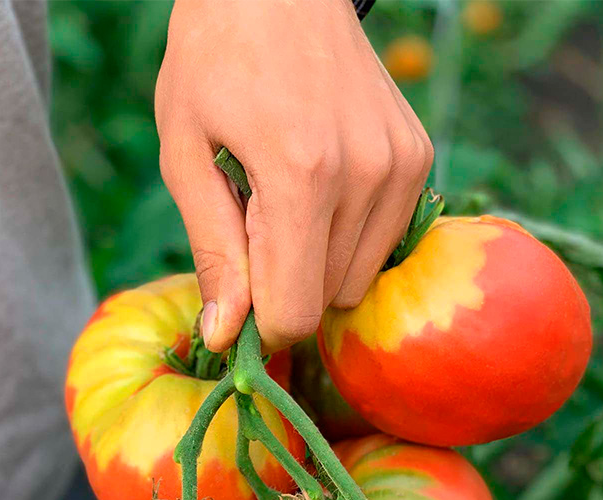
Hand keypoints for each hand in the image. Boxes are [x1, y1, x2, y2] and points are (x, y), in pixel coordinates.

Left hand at [156, 0, 432, 351]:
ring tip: (286, 192)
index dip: (260, 321)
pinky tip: (321, 182)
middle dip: (284, 282)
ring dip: (316, 260)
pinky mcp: (418, 160)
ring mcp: (401, 167)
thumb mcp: (185, 154)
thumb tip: (225, 337)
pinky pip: (381, 244)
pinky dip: (346, 235)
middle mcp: (366, 175)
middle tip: (255, 217)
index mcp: (301, 175)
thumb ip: (213, 252)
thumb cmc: (215, 58)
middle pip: (325, 302)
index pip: (296, 314)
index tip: (237, 292)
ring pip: (356, 280)